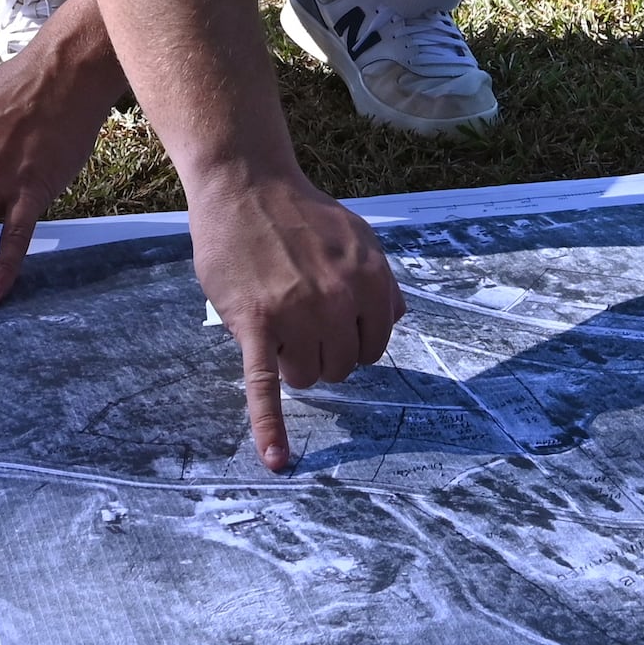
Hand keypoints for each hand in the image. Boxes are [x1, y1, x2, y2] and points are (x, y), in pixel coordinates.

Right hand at [188, 158, 402, 473]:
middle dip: (323, 354)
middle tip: (300, 324)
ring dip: (294, 366)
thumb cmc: (300, 213)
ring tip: (276, 330)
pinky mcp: (256, 325)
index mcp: (369, 279)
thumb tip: (396, 318)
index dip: (352, 343)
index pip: (373, 346)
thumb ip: (379, 280)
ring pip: (307, 378)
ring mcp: (297, 314)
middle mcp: (339, 299)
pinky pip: (263, 386)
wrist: (246, 185)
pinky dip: (269, 427)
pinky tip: (276, 460)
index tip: (332, 329)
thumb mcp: (358, 236)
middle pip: (342, 368)